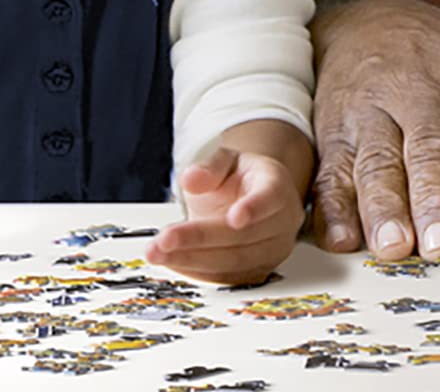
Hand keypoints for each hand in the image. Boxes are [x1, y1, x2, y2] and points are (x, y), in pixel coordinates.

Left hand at [147, 145, 305, 284]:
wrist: (250, 198)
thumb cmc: (239, 179)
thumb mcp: (225, 161)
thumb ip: (209, 168)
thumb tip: (190, 179)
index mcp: (276, 186)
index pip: (270, 198)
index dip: (254, 208)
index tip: (234, 218)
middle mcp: (282, 222)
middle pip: (244, 236)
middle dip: (200, 239)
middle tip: (165, 239)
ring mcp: (272, 250)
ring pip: (234, 262)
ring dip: (192, 259)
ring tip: (158, 253)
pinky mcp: (258, 271)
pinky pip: (227, 277)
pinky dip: (196, 271)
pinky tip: (171, 261)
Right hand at [309, 0, 439, 260]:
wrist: (367, 22)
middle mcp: (419, 87)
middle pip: (430, 148)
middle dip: (434, 198)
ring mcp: (370, 106)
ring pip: (376, 161)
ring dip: (384, 209)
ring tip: (392, 246)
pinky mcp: (331, 128)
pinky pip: (330, 170)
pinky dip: (333, 209)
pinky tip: (343, 238)